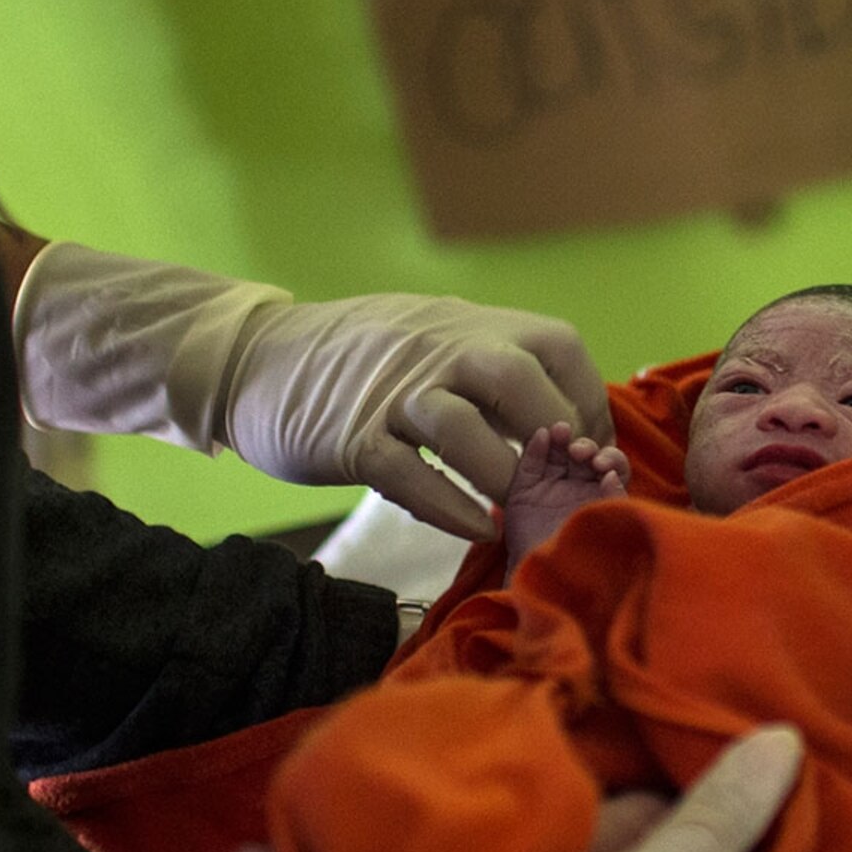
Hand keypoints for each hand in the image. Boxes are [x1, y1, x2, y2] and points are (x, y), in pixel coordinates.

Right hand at [7, 245, 607, 540]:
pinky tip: (474, 527)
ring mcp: (390, 391)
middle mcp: (435, 348)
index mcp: (470, 323)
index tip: (596, 456)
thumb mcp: (437, 343)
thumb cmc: (364, 364)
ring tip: (518, 511)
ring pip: (461, 425)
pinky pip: (405, 473)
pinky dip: (447, 504)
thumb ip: (497, 374)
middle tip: (566, 485)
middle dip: (555, 438)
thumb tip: (574, 429)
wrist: (255, 359)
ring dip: (502, 475)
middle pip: (516, 378)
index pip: (557, 347)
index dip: (589, 404)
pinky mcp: (349, 436)